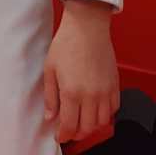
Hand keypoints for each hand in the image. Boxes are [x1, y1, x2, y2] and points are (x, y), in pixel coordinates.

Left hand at [43, 0, 118, 143]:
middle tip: (69, 130)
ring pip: (101, 122)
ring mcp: (105, 91)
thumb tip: (50, 116)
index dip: (63, 135)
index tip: (59, 136)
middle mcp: (91, 95)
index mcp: (71, 92)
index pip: (69, 125)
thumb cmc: (66, 43)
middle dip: (76, 133)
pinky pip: (114, 110)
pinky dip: (105, 115)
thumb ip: (50, 95)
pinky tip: (96, 109)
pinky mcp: (114, 86)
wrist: (87, 27)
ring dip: (91, 126)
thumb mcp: (50, 68)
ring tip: (81, 121)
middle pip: (86, 128)